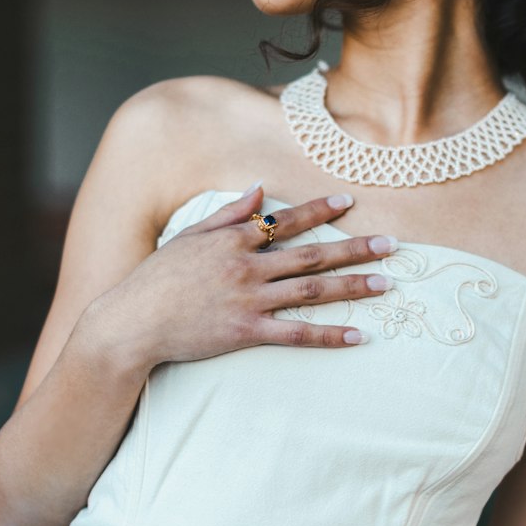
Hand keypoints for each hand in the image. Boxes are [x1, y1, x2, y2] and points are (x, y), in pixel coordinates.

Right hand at [90, 184, 395, 369]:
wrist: (133, 322)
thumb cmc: (158, 278)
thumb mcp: (191, 236)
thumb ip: (229, 213)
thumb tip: (258, 189)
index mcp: (234, 240)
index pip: (287, 220)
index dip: (321, 210)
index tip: (351, 201)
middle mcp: (248, 266)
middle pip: (312, 254)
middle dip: (355, 248)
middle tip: (392, 245)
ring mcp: (249, 300)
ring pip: (312, 291)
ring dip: (352, 286)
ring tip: (386, 284)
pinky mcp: (247, 332)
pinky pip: (297, 334)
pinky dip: (330, 335)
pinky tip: (358, 336)